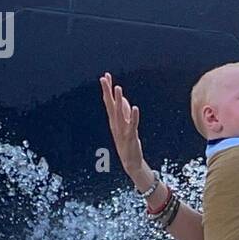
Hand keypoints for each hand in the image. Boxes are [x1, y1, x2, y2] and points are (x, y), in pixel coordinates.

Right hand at [99, 72, 150, 187]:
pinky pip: (132, 125)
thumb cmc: (128, 143)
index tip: (105, 76)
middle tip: (104, 78)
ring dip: (118, 100)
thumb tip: (122, 99)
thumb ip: (124, 112)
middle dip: (108, 91)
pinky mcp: (131, 137)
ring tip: (118, 87)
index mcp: (114, 121)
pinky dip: (133, 116)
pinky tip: (133, 107)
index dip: (107, 90)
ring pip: (119, 113)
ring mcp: (123, 130)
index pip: (109, 102)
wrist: (130, 163)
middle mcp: (116, 124)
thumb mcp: (125, 125)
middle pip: (111, 105)